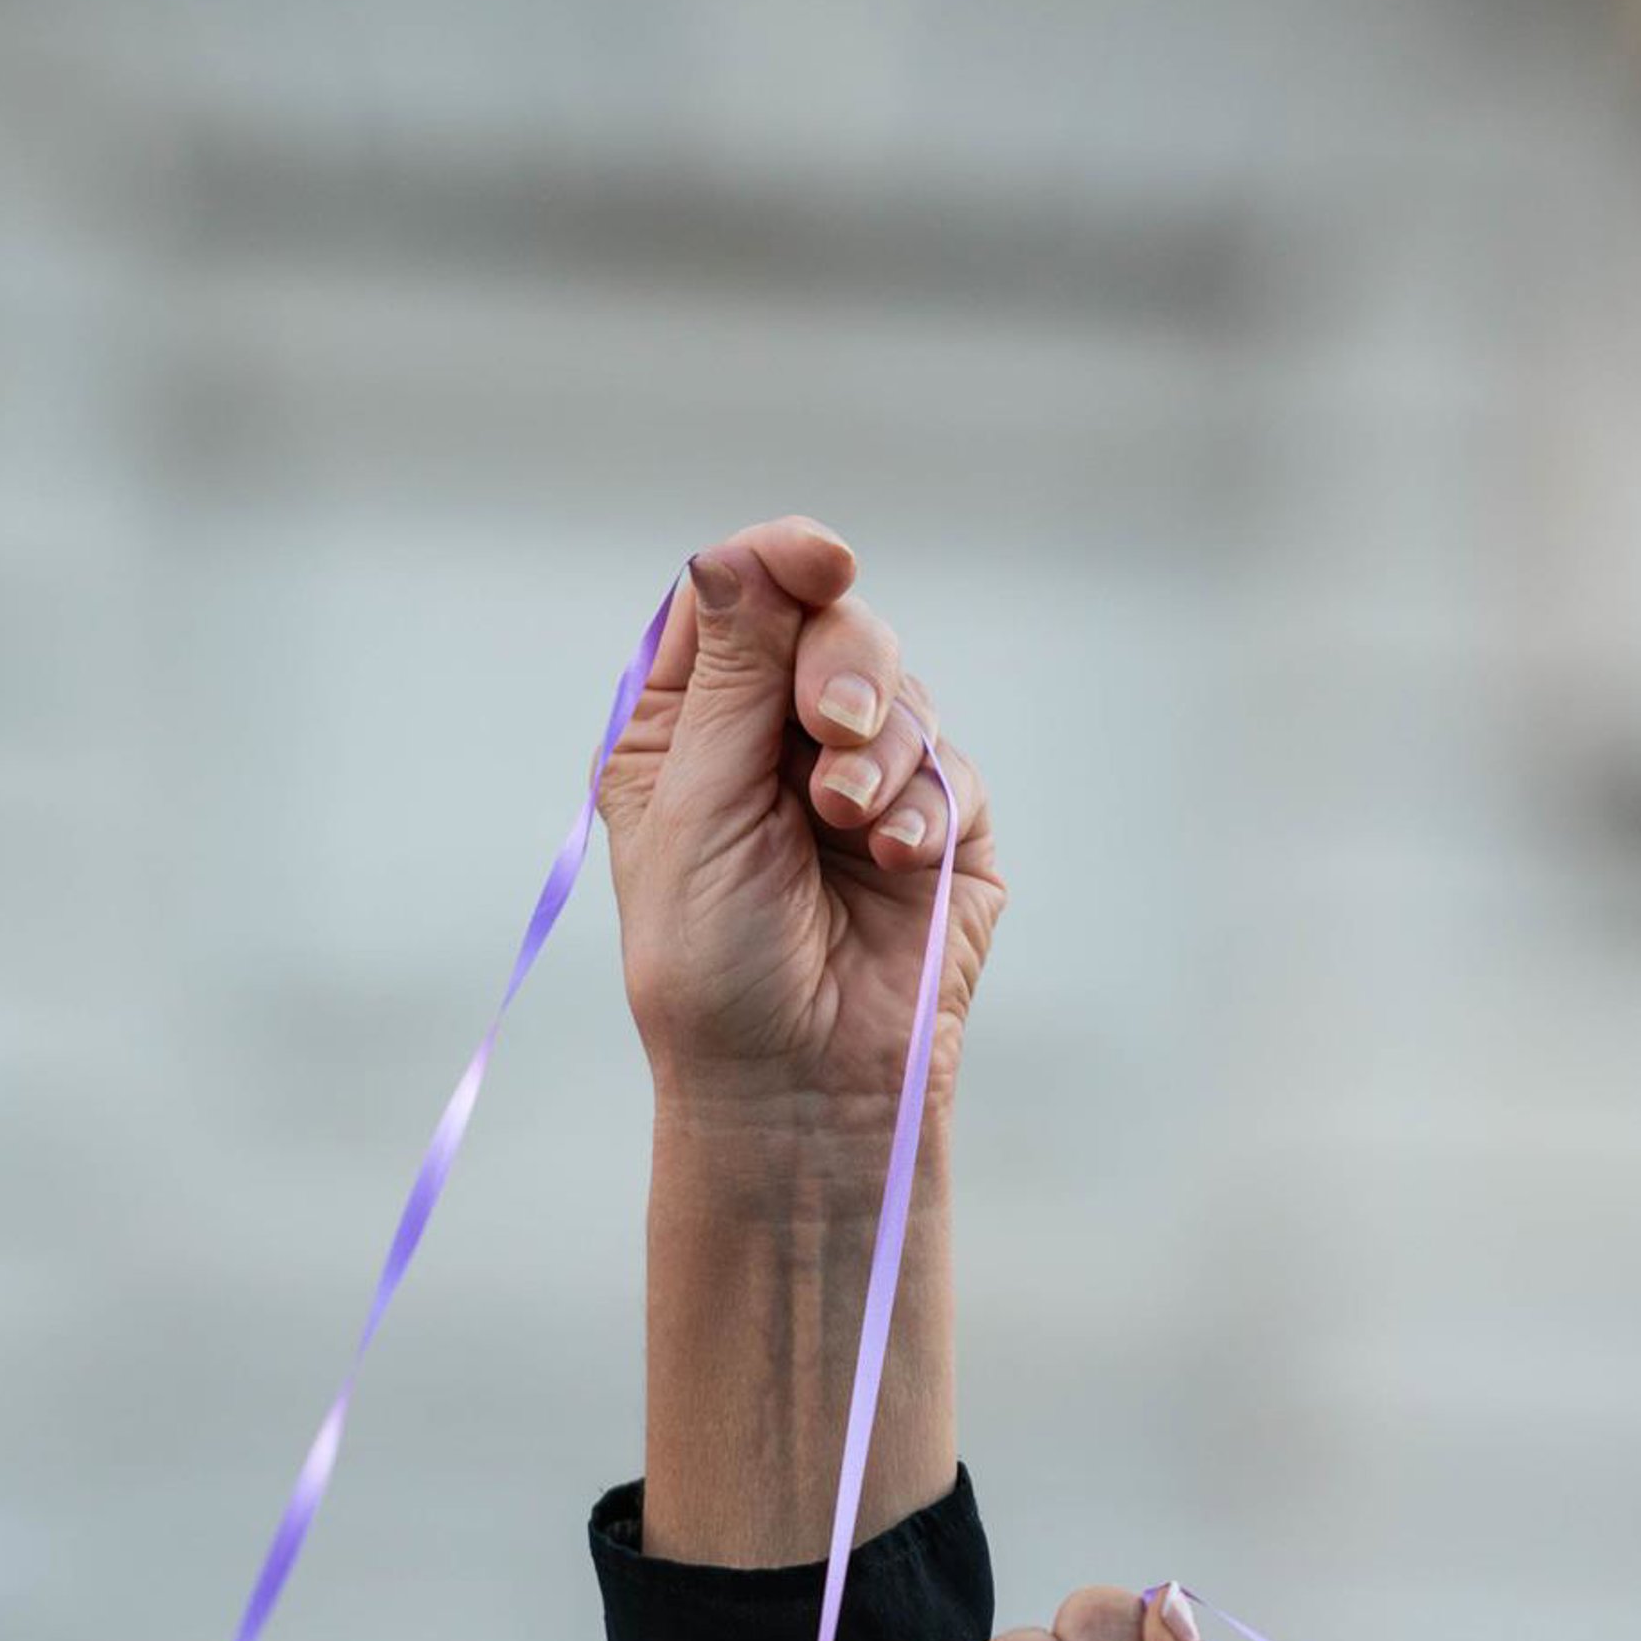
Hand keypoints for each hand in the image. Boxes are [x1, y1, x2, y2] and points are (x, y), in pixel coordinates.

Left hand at [598, 516, 1004, 1118]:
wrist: (799, 1087)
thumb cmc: (714, 965)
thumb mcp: (698, 806)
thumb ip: (733, 676)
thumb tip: (740, 553)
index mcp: (689, 728)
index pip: (736, 598)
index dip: (780, 562)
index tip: (823, 560)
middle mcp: (772, 742)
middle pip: (830, 624)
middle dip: (844, 663)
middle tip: (831, 730)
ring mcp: (860, 784)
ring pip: (900, 689)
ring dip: (881, 748)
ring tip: (847, 824)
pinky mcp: (938, 832)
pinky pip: (952, 767)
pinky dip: (923, 804)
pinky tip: (892, 861)